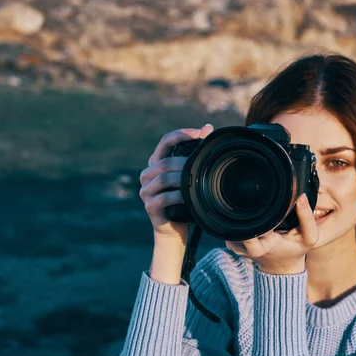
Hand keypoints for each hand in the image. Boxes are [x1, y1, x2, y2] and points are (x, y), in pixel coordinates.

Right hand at [139, 124, 213, 241]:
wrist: (175, 229)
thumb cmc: (183, 200)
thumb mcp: (190, 176)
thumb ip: (195, 154)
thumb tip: (208, 127)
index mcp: (156, 163)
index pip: (165, 141)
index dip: (181, 134)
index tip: (199, 132)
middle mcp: (148, 175)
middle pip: (164, 161)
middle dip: (184, 161)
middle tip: (202, 164)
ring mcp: (146, 191)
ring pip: (163, 179)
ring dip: (182, 179)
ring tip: (197, 181)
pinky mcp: (150, 206)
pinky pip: (164, 198)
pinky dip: (179, 196)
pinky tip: (189, 197)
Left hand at [225, 193, 318, 274]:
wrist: (281, 266)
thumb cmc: (296, 250)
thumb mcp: (309, 237)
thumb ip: (307, 218)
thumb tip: (300, 196)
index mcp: (265, 247)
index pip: (250, 239)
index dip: (250, 227)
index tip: (258, 216)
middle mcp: (247, 248)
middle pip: (239, 226)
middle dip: (249, 213)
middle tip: (262, 209)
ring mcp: (236, 246)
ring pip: (234, 224)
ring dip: (246, 217)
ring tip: (261, 218)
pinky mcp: (232, 244)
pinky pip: (233, 226)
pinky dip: (243, 221)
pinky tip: (255, 222)